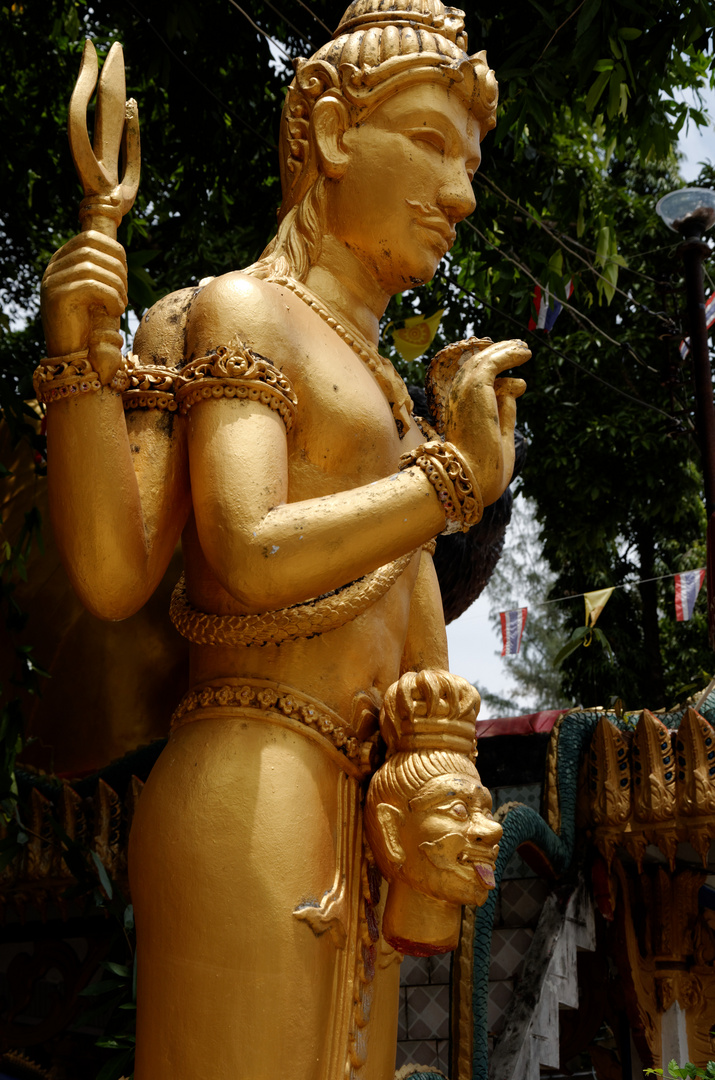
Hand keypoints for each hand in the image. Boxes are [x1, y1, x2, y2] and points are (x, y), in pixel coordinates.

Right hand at [40, 230, 127, 380]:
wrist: (74, 358)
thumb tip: (119, 253)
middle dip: (117, 268)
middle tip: (125, 293)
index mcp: (62, 262)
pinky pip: (92, 285)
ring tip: (121, 304)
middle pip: (92, 248)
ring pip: (93, 266)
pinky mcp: (58, 297)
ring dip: (117, 285)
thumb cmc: (90, 326)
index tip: (124, 274)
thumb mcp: (96, 294)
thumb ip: (100, 272)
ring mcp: (52, 281)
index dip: (114, 250)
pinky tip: (115, 311)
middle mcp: (53, 268)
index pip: (89, 237)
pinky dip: (111, 296)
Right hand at [442, 338, 529, 507]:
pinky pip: (493, 362)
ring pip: (485, 360)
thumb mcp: (499, 434)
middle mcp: (458, 398)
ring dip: (506, 350)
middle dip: (498, 354)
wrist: (471, 476)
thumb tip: (517, 384)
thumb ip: (506, 410)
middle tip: (518, 348)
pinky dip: (509, 354)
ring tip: (525, 348)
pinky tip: (525, 354)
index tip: (509, 367)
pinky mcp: (476, 385)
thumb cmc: (484, 468)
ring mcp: (465, 390)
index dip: (493, 371)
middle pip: (477, 366)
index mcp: (460, 411)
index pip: (475, 382)